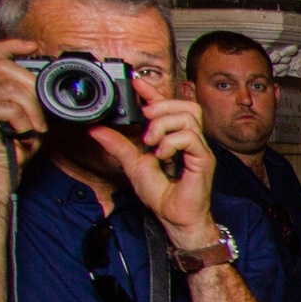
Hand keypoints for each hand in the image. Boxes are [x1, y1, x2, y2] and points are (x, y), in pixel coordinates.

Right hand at [0, 39, 46, 186]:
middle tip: (40, 115)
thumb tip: (48, 76)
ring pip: (11, 88)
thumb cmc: (14, 143)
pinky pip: (9, 107)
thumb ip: (30, 93)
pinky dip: (23, 122)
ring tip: (32, 128)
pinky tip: (20, 133)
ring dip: (31, 110)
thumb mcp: (28, 113)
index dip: (12, 45)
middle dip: (32, 89)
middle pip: (7, 68)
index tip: (34, 47)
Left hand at [97, 88, 220, 247]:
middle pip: (187, 105)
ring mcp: (198, 149)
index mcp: (174, 138)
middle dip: (162, 105)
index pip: (168, 107)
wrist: (174, 217)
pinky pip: (190, 137)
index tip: (136, 84)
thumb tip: (97, 130)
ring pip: (188, 117)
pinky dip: (171, 142)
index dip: (153, 92)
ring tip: (151, 142)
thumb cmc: (162, 195)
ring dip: (163, 125)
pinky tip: (162, 155)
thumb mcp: (133, 165)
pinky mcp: (203, 159)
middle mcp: (190, 140)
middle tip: (145, 118)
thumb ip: (118, 146)